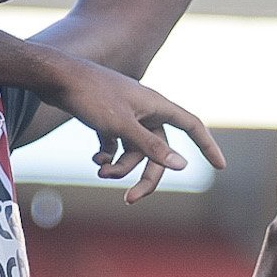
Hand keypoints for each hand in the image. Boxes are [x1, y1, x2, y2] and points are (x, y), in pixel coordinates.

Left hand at [38, 54, 225, 203]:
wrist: (55, 77)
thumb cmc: (90, 97)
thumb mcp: (121, 126)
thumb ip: (151, 147)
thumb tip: (182, 165)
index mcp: (156, 105)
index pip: (192, 126)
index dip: (208, 146)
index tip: (221, 166)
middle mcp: (145, 109)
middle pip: (158, 150)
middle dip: (145, 175)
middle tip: (129, 199)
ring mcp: (125, 114)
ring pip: (134, 150)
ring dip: (120, 166)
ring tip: (99, 170)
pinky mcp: (106, 118)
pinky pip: (117, 145)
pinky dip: (108, 156)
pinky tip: (95, 161)